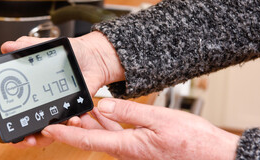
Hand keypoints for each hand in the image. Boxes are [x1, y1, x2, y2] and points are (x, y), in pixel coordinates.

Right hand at [0, 31, 124, 146]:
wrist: (94, 55)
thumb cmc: (71, 53)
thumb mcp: (46, 48)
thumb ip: (27, 47)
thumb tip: (7, 47)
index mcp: (35, 93)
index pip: (23, 116)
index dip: (18, 128)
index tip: (14, 134)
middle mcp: (49, 105)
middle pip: (38, 130)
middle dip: (33, 138)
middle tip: (29, 138)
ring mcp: (63, 108)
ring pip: (56, 131)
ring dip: (54, 133)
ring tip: (54, 124)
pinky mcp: (78, 107)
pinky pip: (75, 120)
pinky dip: (74, 121)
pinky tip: (74, 119)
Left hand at [41, 98, 239, 159]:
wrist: (211, 154)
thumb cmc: (190, 142)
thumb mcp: (159, 121)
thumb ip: (129, 112)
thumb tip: (104, 105)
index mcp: (127, 146)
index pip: (87, 138)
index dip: (65, 133)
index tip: (48, 128)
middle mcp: (125, 150)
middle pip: (91, 136)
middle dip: (72, 126)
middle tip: (57, 114)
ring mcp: (132, 148)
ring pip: (102, 134)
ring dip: (87, 122)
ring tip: (75, 109)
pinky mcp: (139, 144)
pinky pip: (115, 133)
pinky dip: (105, 121)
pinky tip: (101, 112)